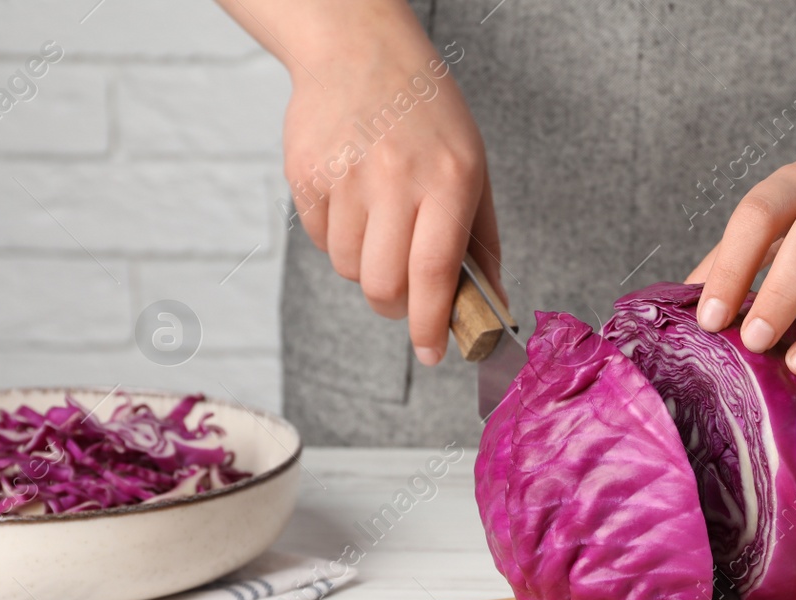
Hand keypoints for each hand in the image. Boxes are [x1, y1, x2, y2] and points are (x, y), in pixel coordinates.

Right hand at [280, 19, 499, 364]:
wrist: (359, 49)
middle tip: (404, 296)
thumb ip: (481, 245)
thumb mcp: (474, 171)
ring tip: (381, 226)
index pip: (434, 274)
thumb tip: (490, 310)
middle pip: (384, 285)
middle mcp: (395, 178)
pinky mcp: (305, 173)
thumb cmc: (428, 116)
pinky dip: (337, 237)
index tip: (432, 352)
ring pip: (348, 268)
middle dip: (395, 306)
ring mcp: (344, 175)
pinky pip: (318, 238)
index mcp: (448, 179)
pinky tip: (353, 199)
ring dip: (365, 267)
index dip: (430, 324)